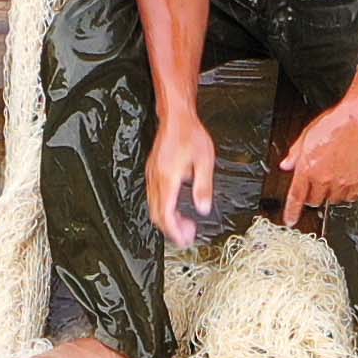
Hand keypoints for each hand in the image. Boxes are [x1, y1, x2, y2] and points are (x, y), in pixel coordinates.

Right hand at [147, 112, 222, 243]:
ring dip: (168, 219)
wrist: (175, 116)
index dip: (174, 231)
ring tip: (186, 225)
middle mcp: (156, 178)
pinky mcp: (153, 172)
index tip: (185, 241)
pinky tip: (177, 208)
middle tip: (188, 236)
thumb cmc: (190, 134)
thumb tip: (203, 209)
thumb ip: (203, 187)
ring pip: (154, 207)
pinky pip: (154, 197)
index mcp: (168, 178)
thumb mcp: (205, 161)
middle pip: (157, 214)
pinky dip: (165, 208)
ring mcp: (152, 175)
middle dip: (172, 230)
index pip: (166, 213)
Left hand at [276, 99, 357, 217]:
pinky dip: (346, 194)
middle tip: (315, 185)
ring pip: (331, 200)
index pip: (296, 196)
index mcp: (307, 168)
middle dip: (311, 196)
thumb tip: (286, 165)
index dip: (291, 211)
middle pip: (314, 201)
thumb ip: (294, 154)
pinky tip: (344, 183)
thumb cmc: (334, 124)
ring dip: (329, 194)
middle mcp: (323, 178)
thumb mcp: (306, 136)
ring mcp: (340, 182)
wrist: (357, 120)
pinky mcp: (356, 182)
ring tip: (332, 179)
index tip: (290, 220)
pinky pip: (349, 198)